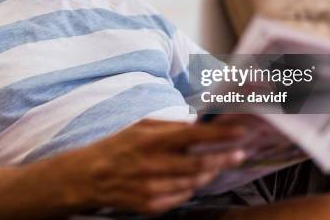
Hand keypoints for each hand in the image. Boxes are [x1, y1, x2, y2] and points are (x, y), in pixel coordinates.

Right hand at [70, 119, 245, 214]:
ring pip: (193, 183)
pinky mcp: (149, 206)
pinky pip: (181, 198)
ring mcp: (151, 188)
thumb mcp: (139, 127)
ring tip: (214, 165)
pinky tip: (189, 180)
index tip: (241, 131)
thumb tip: (197, 124)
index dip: (220, 135)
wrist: (87, 178)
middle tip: (239, 153)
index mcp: (150, 140)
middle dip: (224, 158)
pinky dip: (189, 188)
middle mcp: (152, 165)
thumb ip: (169, 126)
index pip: (193, 136)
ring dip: (207, 173)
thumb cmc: (117, 147)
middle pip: (200, 164)